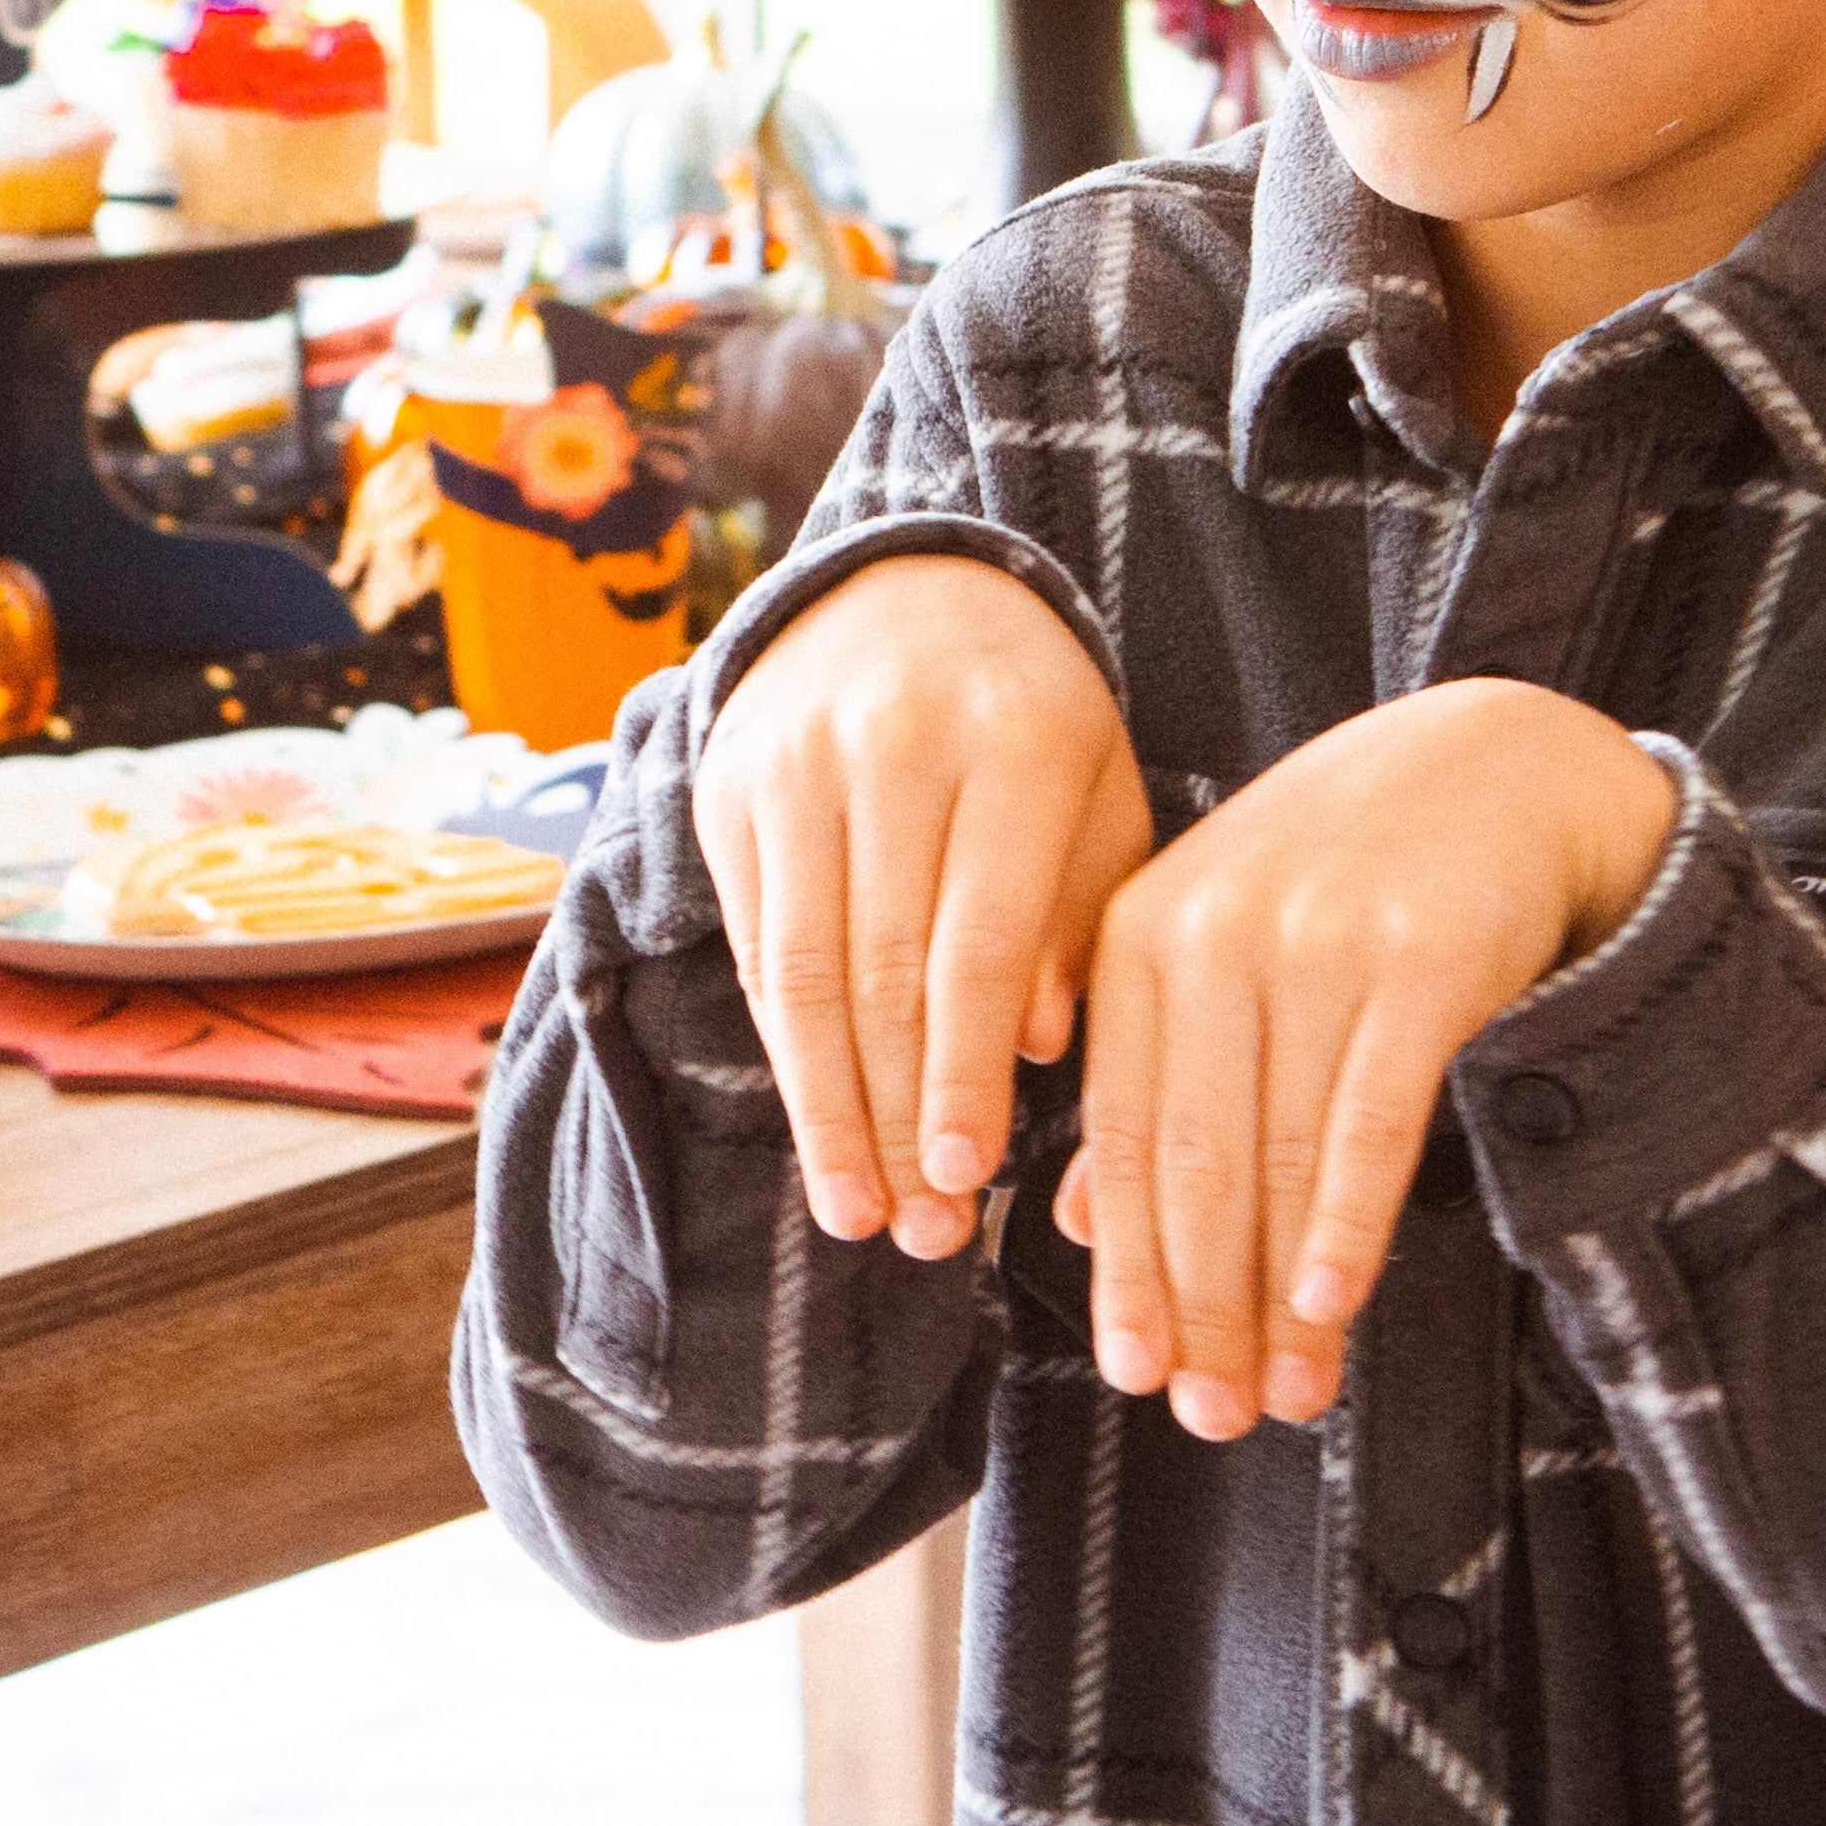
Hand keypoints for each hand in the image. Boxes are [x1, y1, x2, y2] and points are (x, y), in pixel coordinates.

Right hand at [693, 553, 1151, 1259]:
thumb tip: (1036, 1050)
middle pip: (882, 970)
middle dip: (898, 1118)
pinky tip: (821, 1123)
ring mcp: (795, 762)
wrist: (909, 591)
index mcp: (1015, 746)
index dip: (965, 1073)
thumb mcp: (1097, 803)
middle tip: (920, 1234)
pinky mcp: (728, 785)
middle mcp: (893, 745)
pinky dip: (789, 1045)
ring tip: (858, 1209)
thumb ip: (1080, 922)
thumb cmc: (1035, 728)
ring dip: (829, 1108)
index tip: (966, 1180)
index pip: (978, 943)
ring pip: (805, 969)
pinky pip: (756, 942)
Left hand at [1054, 681, 1676, 1439]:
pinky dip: (1344, 1220)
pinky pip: (1370, 1116)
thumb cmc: (1343, 880)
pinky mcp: (1418, 954)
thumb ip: (1152, 1076)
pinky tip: (1332, 1307)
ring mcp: (1313, 940)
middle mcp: (1207, 933)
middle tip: (1210, 1419)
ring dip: (1274, 1297)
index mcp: (1136, 937)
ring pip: (1276, 1155)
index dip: (1127, 1268)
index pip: (1119, 1136)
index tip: (1135, 1376)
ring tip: (1286, 1399)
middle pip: (1187, 1160)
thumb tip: (1072, 1225)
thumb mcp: (1222, 954)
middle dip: (1196, 1306)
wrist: (1496, 766)